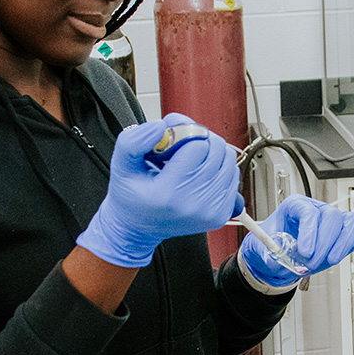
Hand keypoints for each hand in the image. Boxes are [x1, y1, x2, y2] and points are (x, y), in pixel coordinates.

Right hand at [76, 113, 241, 266]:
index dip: (184, 134)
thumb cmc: (132, 195)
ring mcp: (210, 212)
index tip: (170, 142)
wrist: (138, 227)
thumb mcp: (121, 165)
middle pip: (217, 150)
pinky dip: (218, 169)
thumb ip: (134, 141)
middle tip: (180, 150)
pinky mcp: (220, 215)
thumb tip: (161, 127)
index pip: (197, 145)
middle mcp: (193, 205)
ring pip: (229, 159)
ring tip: (188, 162)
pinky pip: (232, 175)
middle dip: (200, 141)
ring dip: (211, 153)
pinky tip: (198, 175)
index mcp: (168, 194)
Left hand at [239, 194, 353, 286]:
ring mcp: (332, 221)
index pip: (309, 211)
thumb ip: (270, 253)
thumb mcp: (262, 247)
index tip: (305, 251)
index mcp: (295, 206)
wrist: (276, 254)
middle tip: (311, 262)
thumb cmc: (271, 243)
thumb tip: (277, 258)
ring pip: (349, 222)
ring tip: (328, 261)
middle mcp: (317, 210)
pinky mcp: (344, 234)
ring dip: (342, 244)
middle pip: (331, 216)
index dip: (310, 232)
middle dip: (324, 243)